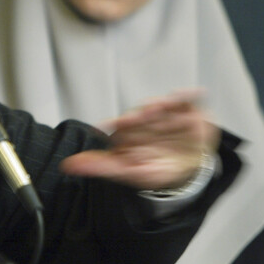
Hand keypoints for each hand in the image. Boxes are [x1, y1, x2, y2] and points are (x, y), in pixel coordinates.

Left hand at [59, 89, 219, 190]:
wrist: (188, 171)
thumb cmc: (155, 166)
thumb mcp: (128, 171)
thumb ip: (100, 166)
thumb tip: (68, 165)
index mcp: (131, 129)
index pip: (124, 123)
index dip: (122, 122)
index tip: (118, 123)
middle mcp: (147, 118)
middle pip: (144, 112)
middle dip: (142, 113)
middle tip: (142, 115)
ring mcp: (167, 113)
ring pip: (164, 104)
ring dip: (163, 103)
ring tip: (161, 107)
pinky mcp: (187, 110)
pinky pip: (188, 100)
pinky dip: (191, 95)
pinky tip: (196, 92)